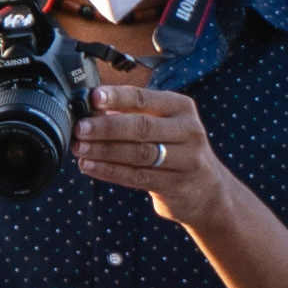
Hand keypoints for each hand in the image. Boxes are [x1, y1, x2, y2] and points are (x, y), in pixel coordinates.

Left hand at [81, 73, 229, 230]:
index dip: (117, 97)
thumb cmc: (175, 149)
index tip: (93, 97)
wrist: (208, 190)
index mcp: (181, 108)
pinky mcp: (176, 185)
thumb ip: (133, 114)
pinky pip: (137, 177)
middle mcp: (188, 131)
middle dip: (106, 127)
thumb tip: (89, 106)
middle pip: (142, 127)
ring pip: (138, 154)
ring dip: (104, 150)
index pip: (144, 98)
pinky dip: (109, 171)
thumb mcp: (164, 124)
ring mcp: (186, 160)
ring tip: (79, 148)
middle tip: (80, 127)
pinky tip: (89, 166)